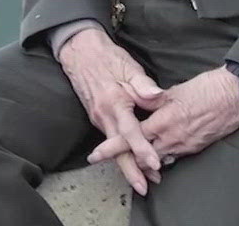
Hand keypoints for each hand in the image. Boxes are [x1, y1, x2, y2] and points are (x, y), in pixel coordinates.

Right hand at [56, 27, 169, 194]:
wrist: (79, 52)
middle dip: (131, 171)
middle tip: (144, 187)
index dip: (142, 148)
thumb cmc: (107, 57)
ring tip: (144, 179)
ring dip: (128, 164)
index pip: (130, 131)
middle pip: (117, 150)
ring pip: (114, 148)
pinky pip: (110, 140)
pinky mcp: (97, 118)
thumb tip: (158, 96)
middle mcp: (103, 115)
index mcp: (114, 102)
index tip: (154, 163)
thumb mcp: (128, 67)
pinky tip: (132, 160)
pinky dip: (121, 153)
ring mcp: (98, 118)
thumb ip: (143, 84)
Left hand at [84, 66, 238, 173]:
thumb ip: (153, 98)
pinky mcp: (196, 147)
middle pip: (142, 155)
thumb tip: (136, 99)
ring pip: (158, 158)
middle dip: (126, 160)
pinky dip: (162, 156)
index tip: (96, 154)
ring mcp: (186, 145)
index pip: (132, 137)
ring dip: (144, 160)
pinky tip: (157, 153)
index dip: (113, 146)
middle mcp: (173, 137)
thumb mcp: (177, 89)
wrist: (237, 96)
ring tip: (131, 159)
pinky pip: (173, 156)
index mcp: (165, 120)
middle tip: (108, 162)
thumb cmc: (208, 88)